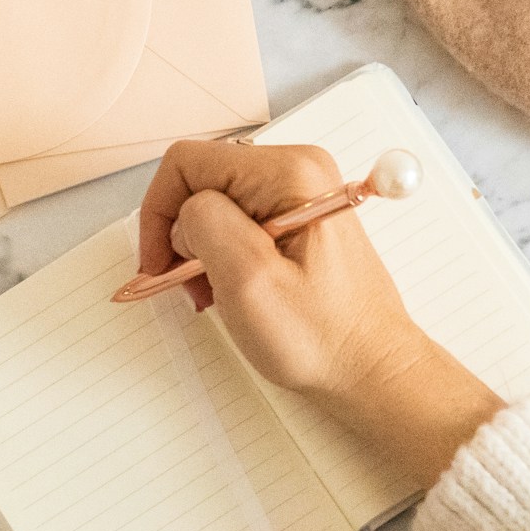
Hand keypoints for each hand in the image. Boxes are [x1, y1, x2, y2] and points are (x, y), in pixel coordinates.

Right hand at [139, 140, 502, 482]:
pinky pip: (239, 222)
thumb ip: (206, 227)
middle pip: (201, 181)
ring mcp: (300, 194)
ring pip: (216, 205)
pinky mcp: (298, 218)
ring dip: (202, 250)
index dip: (160, 213)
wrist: (370, 367)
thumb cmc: (323, 337)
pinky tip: (233, 290)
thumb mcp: (250, 282)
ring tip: (216, 295)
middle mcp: (298, 171)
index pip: (188, 163)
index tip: (159, 264)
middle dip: (182, 235)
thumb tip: (185, 211)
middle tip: (193, 287)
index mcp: (290, 173)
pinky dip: (223, 256)